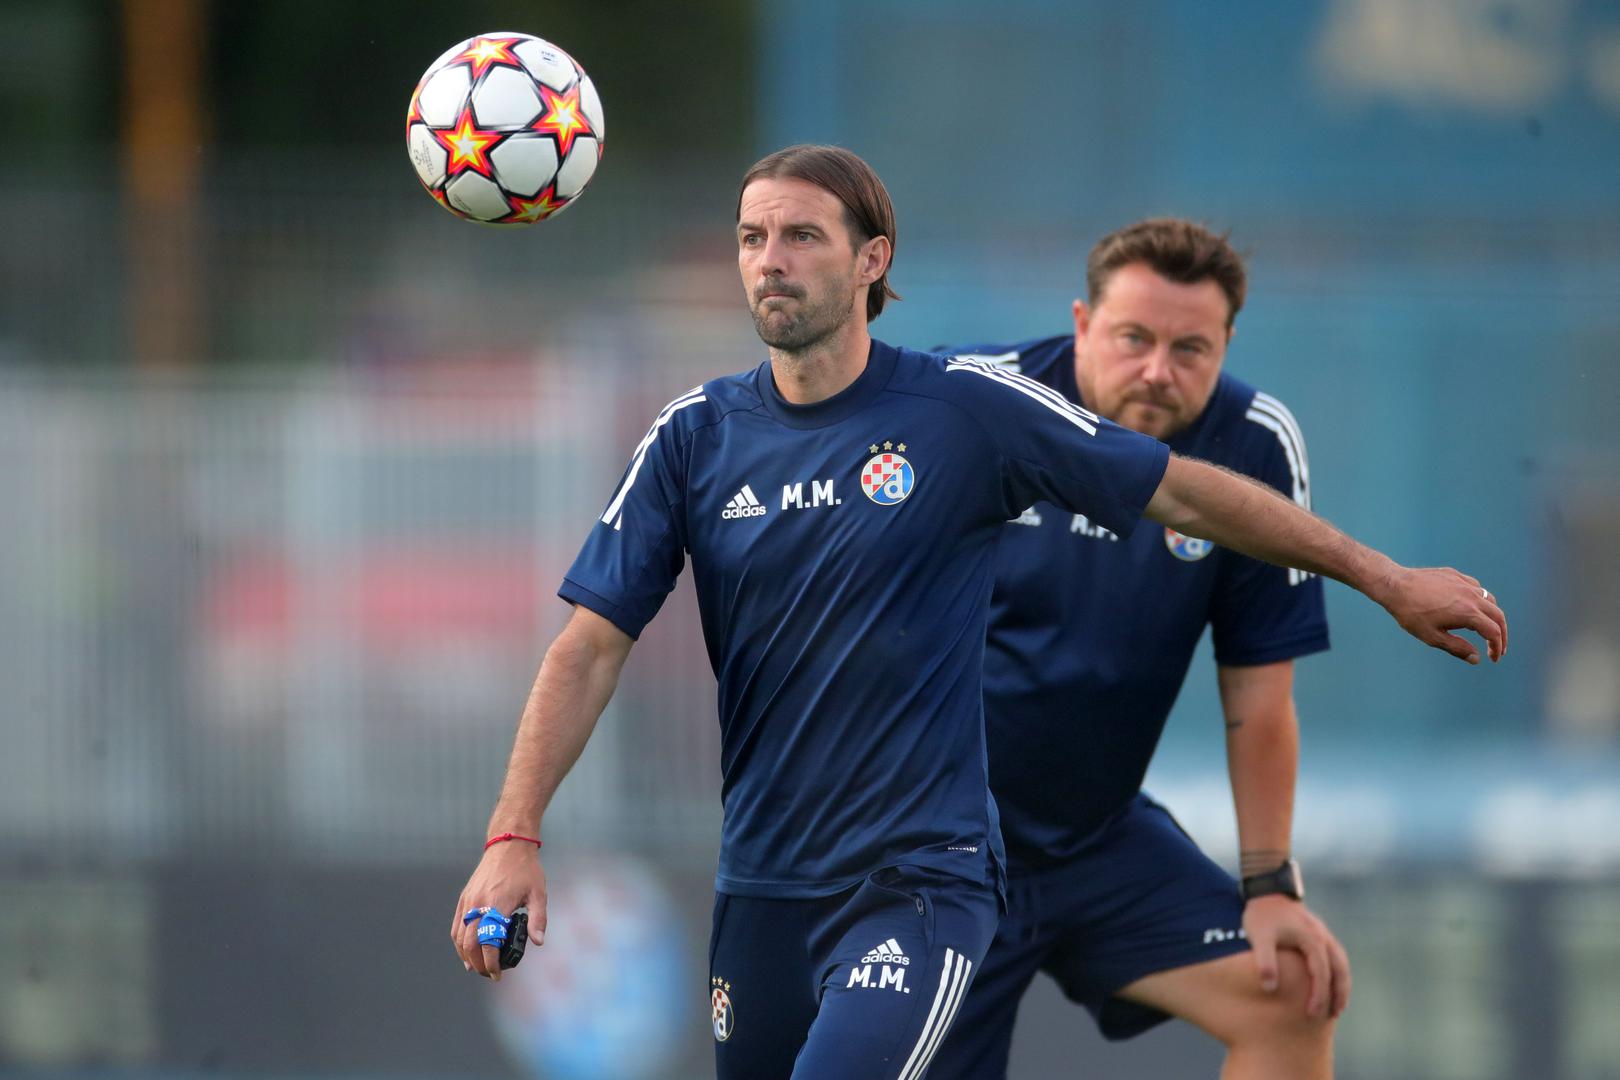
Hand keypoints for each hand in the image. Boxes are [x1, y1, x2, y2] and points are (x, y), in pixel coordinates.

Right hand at [452, 842, 546, 980]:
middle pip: (471, 943)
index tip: (498, 974)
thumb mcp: (539, 893)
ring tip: (478, 967)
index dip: (491, 962)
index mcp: (498, 904)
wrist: (508, 844)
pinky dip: (459, 942)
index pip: (489, 941)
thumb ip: (538, 919)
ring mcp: (469, 900)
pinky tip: (466, 952)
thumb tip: (538, 942)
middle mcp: (479, 903)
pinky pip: (457, 925)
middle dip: (479, 963)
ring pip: (460, 936)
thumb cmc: (526, 869)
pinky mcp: (464, 897)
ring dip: (466, 956)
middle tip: (490, 974)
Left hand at [1243, 895, 1349, 1018]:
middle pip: (1340, 969)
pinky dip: (1337, 972)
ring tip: (1337, 1004)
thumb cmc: (1262, 914)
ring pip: (1341, 962)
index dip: (1319, 995)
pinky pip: (1335, 956)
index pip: (1321, 973)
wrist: (1266, 889)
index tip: (1312, 1013)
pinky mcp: (1318, 932)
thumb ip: (1265, 962)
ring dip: (1341, 983)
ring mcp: (1323, 933)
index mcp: (1312, 940)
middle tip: (1334, 1015)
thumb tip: (1270, 989)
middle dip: (1339, 993)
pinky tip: (1330, 981)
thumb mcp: (1259, 937)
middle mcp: (1323, 937)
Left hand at [1375, 566, 1506, 663]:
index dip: (1497, 647)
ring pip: (1489, 599)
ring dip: (1492, 615)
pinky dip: (1481, 599)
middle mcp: (1471, 596)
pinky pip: (1476, 587)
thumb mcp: (1433, 637)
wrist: (1395, 585)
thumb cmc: (1411, 613)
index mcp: (1468, 613)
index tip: (1493, 659)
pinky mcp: (1455, 575)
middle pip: (1498, 615)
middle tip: (1497, 647)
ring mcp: (1464, 583)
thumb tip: (1477, 659)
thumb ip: (1457, 648)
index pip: (1493, 632)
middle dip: (1501, 633)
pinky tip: (1472, 606)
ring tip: (1486, 628)